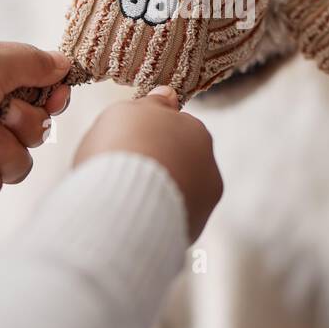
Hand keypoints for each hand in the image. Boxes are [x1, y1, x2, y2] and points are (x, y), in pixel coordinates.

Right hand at [73, 87, 221, 240]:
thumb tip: (169, 95)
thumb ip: (152, 103)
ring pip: (178, 193)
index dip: (147, 136)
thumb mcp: (128, 112)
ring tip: (126, 200)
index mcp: (196, 132)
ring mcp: (203, 202)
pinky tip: (134, 219)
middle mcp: (208, 166)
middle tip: (125, 173)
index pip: (175, 129)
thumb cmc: (121, 150)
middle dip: (159, 166)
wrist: (120, 204)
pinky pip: (171, 220)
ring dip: (159, 195)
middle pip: (180, 162)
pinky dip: (156, 219)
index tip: (125, 145)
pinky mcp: (192, 232)